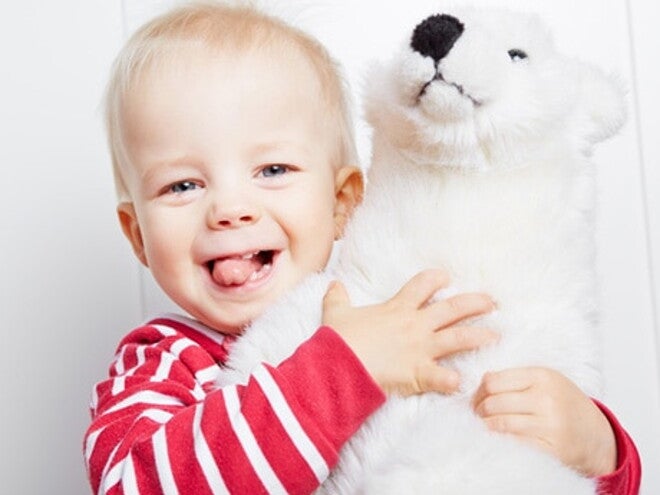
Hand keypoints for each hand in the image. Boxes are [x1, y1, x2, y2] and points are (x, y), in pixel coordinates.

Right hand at [322, 269, 497, 396]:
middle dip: (473, 304)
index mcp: (397, 308)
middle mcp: (414, 325)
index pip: (422, 286)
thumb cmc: (339, 338)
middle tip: (491, 302)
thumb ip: (337, 298)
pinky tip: (466, 382)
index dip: (435, 279)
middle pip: (451, 309)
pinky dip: (455, 380)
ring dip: (479, 336)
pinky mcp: (418, 373)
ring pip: (457, 338)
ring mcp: (420, 348)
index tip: (447, 278)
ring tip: (496, 336)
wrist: (338, 363)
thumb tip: (334, 284)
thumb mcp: (336, 312)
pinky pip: (443, 377)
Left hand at [472, 367, 616, 476]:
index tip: (476, 398)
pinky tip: (498, 439)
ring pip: (499, 424)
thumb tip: (478, 385)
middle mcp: (547, 398)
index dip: (478, 391)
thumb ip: (515, 379)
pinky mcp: (551, 448)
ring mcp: (550, 424)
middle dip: (479, 410)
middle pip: (493, 403)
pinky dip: (499, 441)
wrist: (596, 435)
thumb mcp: (545, 381)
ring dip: (485, 426)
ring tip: (484, 426)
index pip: (493, 381)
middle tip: (477, 414)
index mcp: (542, 376)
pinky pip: (512, 443)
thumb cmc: (564, 405)